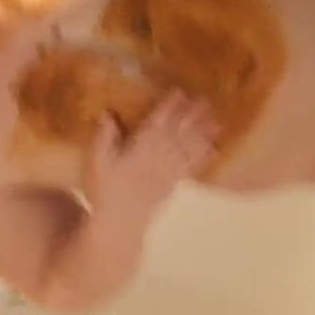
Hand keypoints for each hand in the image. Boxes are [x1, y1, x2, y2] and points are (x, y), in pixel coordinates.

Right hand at [85, 90, 219, 212]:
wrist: (120, 223)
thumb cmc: (105, 190)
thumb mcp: (98, 162)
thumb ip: (104, 137)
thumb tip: (107, 112)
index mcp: (140, 148)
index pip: (157, 122)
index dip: (169, 106)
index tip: (179, 92)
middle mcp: (158, 157)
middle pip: (178, 132)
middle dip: (192, 115)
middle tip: (206, 100)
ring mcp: (168, 171)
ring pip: (188, 147)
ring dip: (203, 133)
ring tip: (217, 120)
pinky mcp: (173, 184)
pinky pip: (191, 167)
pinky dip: (202, 157)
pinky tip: (213, 149)